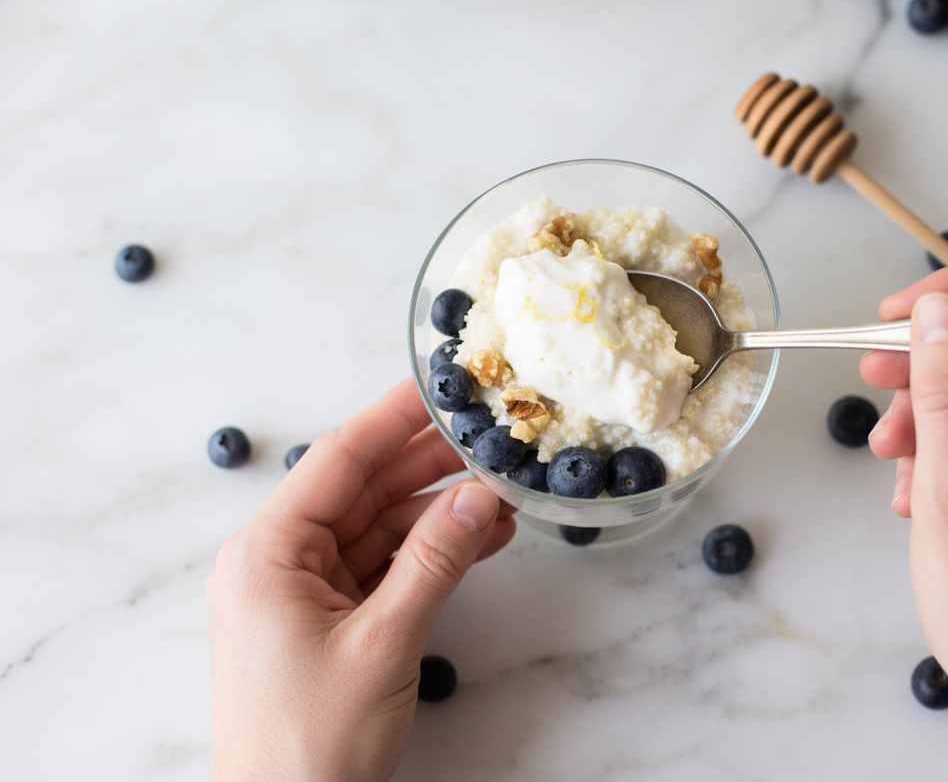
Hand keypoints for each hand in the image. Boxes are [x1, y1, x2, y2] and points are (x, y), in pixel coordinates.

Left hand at [206, 378, 515, 781]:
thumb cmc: (309, 744)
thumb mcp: (382, 644)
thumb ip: (433, 562)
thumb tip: (479, 496)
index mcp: (265, 554)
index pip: (337, 460)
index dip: (393, 418)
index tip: (439, 384)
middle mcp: (277, 562)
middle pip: (361, 489)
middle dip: (428, 466)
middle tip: (487, 436)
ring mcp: (302, 591)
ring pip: (378, 528)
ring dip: (438, 513)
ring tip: (501, 494)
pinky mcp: (327, 619)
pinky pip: (382, 567)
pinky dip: (429, 555)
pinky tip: (481, 539)